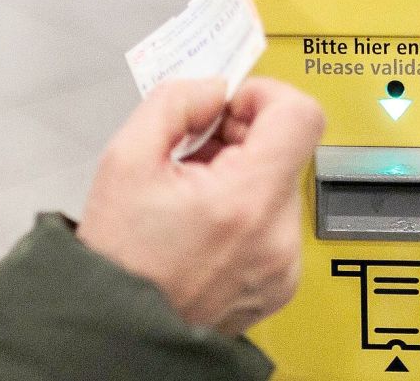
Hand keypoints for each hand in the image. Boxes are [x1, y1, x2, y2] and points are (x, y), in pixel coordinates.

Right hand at [78, 77, 324, 335]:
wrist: (118, 330)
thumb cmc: (119, 257)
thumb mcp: (125, 159)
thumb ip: (174, 103)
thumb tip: (213, 89)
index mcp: (245, 201)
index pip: (300, 116)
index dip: (265, 96)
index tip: (233, 106)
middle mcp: (277, 236)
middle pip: (287, 150)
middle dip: (241, 139)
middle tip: (195, 155)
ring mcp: (283, 264)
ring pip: (280, 185)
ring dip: (243, 176)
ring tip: (194, 196)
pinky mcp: (280, 282)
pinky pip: (277, 223)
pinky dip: (246, 213)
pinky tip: (206, 224)